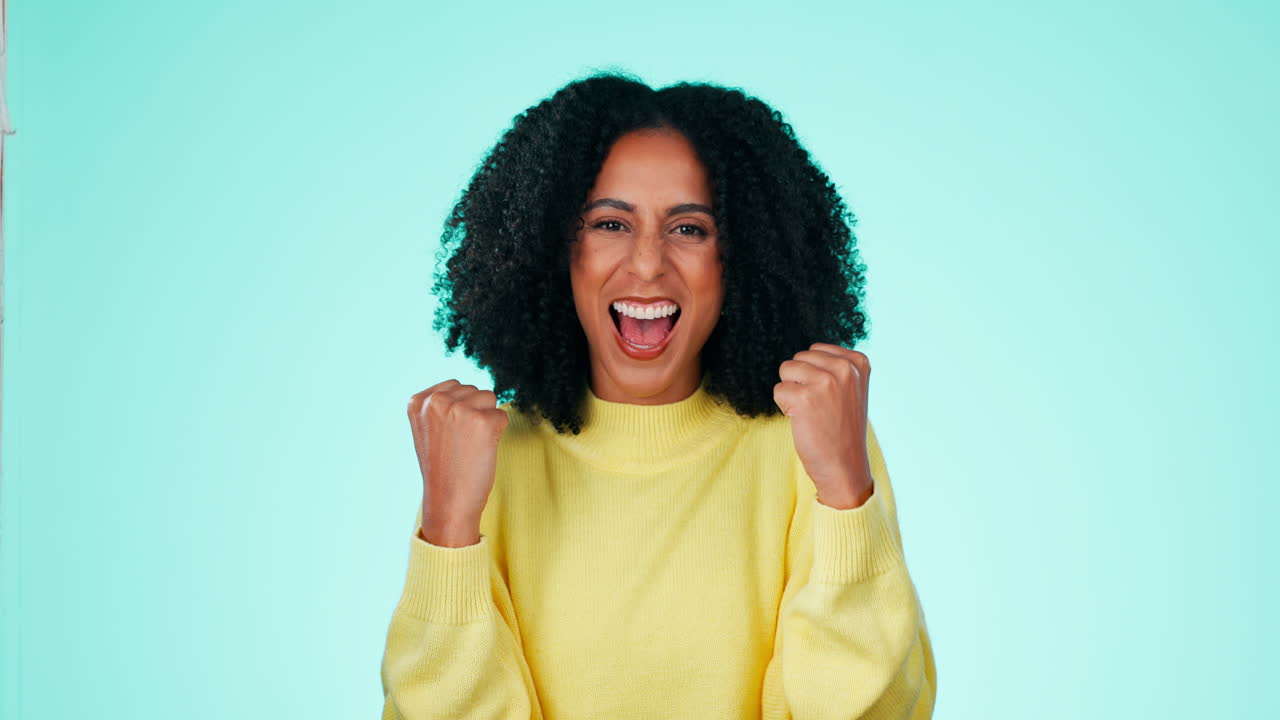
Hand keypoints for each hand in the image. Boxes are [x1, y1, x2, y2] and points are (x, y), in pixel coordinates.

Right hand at [406, 380, 508, 545]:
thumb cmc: (442, 468)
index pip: (455, 386)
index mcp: (419, 401)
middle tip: (461, 444)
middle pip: (474, 390)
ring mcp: (459, 409)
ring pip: (490, 399)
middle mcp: (436, 401)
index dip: (460, 411)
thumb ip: (441, 406)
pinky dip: (497, 433)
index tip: (450, 435)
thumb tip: (469, 390)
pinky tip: (481, 450)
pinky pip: (502, 416)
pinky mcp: (482, 421)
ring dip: (486, 421)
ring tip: (470, 446)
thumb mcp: (428, 430)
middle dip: (474, 413)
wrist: (448, 501)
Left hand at [773, 343, 873, 508]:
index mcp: (858, 362)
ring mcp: (825, 381)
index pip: (815, 350)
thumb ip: (834, 366)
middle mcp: (844, 368)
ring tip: (811, 413)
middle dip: (801, 382)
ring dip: (791, 393)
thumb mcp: (850, 389)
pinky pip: (778, 391)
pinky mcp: (804, 397)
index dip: (814, 375)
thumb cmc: (842, 429)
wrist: (845, 467)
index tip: (830, 398)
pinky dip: (784, 407)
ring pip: (786, 371)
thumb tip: (806, 353)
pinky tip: (803, 421)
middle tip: (819, 408)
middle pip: (798, 359)